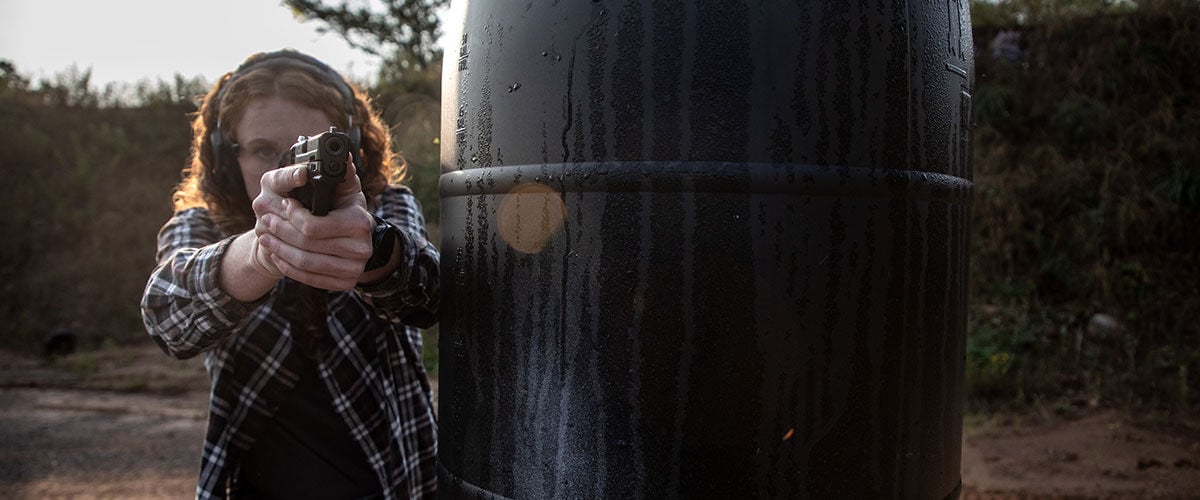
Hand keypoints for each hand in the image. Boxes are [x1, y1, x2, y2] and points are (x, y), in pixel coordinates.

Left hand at [251, 159, 373, 290]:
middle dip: (280, 230)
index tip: (284, 203)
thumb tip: (344, 157)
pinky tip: (277, 255)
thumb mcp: (342, 187)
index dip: (293, 215)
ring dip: (279, 249)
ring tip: (265, 236)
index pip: (313, 226)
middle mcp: (360, 248)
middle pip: (306, 245)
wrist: (354, 240)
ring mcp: (353, 269)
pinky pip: (309, 278)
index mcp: (359, 222)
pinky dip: (288, 267)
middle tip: (265, 220)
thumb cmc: (343, 207)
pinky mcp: (345, 283)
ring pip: (305, 262)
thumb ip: (339, 173)